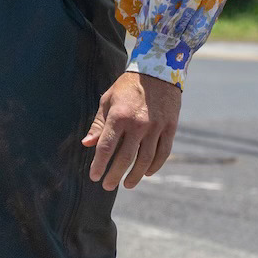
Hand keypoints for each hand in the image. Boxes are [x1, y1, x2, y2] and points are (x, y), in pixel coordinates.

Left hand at [82, 71, 181, 190]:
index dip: (99, 164)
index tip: (94, 176)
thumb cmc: (128, 86)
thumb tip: (87, 144)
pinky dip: (155, 165)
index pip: (106, 147)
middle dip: (114, 175)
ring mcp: (156, 127)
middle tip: (107, 186)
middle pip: (125, 158)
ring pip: (145, 159)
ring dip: (135, 175)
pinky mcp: (170, 127)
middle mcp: (138, 124)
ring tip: (127, 184)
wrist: (159, 70)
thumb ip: (99, 124)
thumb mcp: (108, 100)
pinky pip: (163, 152)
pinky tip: (147, 173)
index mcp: (119, 116)